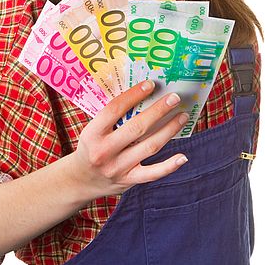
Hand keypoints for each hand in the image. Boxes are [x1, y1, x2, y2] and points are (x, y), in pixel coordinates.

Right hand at [66, 80, 188, 197]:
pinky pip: (152, 173)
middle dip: (158, 111)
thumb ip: (111, 118)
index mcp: (93, 133)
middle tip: (174, 98)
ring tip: (182, 117)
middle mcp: (104, 151)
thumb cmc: (91, 147)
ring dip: (169, 130)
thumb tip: (142, 95)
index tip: (150, 85)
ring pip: (149, 147)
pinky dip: (169, 166)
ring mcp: (117, 167)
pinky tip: (183, 157)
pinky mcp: (128, 180)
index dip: (133, 95)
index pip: (114, 110)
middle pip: (137, 127)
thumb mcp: (92, 130)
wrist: (81, 180)